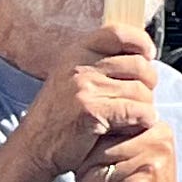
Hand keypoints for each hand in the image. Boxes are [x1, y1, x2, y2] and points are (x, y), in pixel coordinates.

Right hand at [0, 24, 163, 181]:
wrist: (33, 149)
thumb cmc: (59, 116)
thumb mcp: (73, 78)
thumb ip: (101, 63)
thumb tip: (143, 54)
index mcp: (76, 52)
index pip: (117, 33)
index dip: (140, 42)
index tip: (148, 55)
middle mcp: (79, 66)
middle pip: (138, 65)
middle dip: (148, 82)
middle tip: (140, 97)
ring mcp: (84, 88)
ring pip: (141, 91)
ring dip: (145, 106)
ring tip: (132, 117)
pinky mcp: (92, 112)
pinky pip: (137, 111)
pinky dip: (144, 120)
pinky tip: (135, 126)